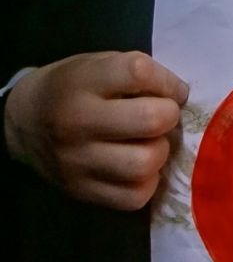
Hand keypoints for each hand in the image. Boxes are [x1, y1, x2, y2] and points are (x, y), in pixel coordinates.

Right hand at [4, 50, 188, 210]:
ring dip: (159, 151)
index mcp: (82, 81)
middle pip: (150, 120)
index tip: (172, 89)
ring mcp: (77, 161)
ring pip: (144, 163)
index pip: (140, 73)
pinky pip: (134, 197)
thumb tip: (179, 96)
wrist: (24, 122)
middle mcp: (77, 121)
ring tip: (149, 142)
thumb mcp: (97, 64)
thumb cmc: (73, 87)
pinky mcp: (81, 191)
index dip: (168, 81)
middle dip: (169, 116)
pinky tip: (138, 167)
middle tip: (162, 116)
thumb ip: (138, 74)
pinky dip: (146, 182)